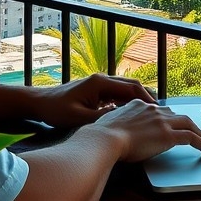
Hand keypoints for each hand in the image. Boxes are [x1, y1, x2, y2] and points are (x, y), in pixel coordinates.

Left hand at [31, 73, 155, 127]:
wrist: (40, 102)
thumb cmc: (56, 110)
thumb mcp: (79, 118)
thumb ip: (101, 119)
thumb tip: (122, 120)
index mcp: (100, 83)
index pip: (130, 88)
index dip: (145, 98)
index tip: (156, 110)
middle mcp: (102, 79)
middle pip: (131, 86)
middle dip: (146, 97)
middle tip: (159, 111)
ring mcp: (99, 84)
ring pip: (125, 89)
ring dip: (138, 99)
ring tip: (151, 113)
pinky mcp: (96, 90)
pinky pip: (117, 94)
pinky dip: (127, 101)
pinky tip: (133, 113)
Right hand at [89, 99, 200, 162]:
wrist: (103, 139)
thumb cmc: (100, 136)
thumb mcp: (108, 124)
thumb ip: (117, 125)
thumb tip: (113, 133)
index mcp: (138, 104)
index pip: (159, 109)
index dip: (168, 118)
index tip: (172, 124)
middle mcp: (152, 109)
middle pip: (177, 114)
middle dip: (188, 123)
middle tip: (196, 132)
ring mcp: (161, 121)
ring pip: (189, 123)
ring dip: (200, 133)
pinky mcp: (167, 135)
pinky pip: (191, 138)